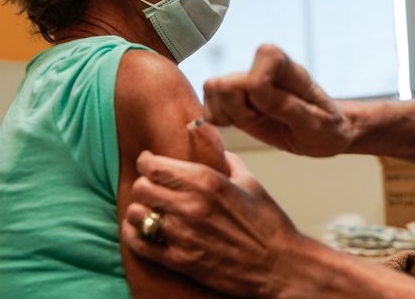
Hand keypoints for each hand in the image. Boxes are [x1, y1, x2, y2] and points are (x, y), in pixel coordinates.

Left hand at [122, 150, 301, 297]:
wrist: (280, 265)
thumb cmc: (269, 225)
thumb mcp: (251, 183)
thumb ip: (229, 162)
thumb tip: (218, 149)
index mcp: (207, 182)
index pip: (154, 165)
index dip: (147, 161)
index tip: (149, 161)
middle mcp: (191, 206)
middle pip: (141, 187)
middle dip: (145, 184)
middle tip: (153, 186)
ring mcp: (182, 235)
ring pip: (136, 213)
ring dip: (140, 210)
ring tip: (151, 210)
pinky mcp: (179, 261)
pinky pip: (139, 244)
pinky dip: (134, 234)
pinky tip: (143, 230)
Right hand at [203, 44, 354, 156]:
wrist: (326, 133)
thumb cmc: (327, 127)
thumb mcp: (316, 123)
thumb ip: (287, 107)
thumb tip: (258, 94)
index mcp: (290, 70)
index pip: (266, 54)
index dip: (259, 82)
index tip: (267, 106)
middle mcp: (264, 70)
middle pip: (227, 80)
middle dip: (239, 109)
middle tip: (260, 119)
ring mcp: (247, 83)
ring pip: (213, 89)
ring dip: (228, 114)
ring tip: (253, 121)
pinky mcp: (235, 99)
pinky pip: (209, 105)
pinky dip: (220, 120)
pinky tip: (242, 124)